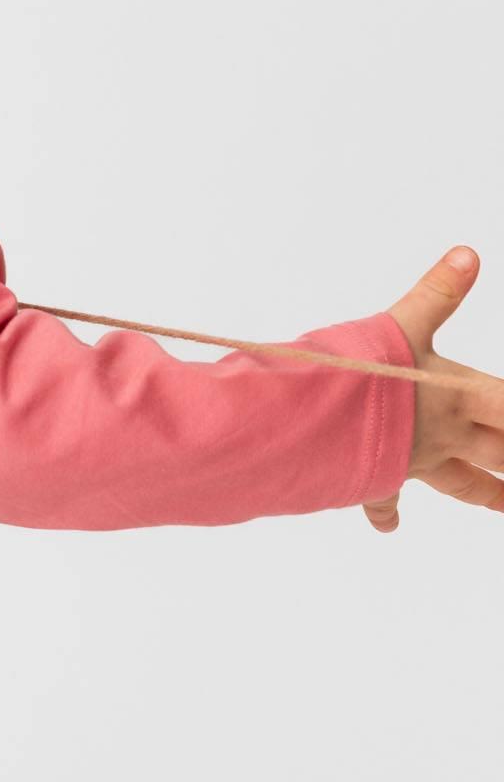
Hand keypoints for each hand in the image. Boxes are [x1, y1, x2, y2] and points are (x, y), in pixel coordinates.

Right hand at [361, 247, 503, 531]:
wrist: (297, 425)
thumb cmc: (348, 376)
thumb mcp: (397, 325)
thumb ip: (436, 294)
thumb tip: (469, 254)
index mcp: (452, 395)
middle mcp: (439, 433)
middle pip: (499, 453)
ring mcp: (408, 459)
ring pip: (459, 482)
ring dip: (485, 493)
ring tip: (502, 505)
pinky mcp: (371, 476)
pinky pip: (385, 499)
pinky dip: (388, 513)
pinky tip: (389, 527)